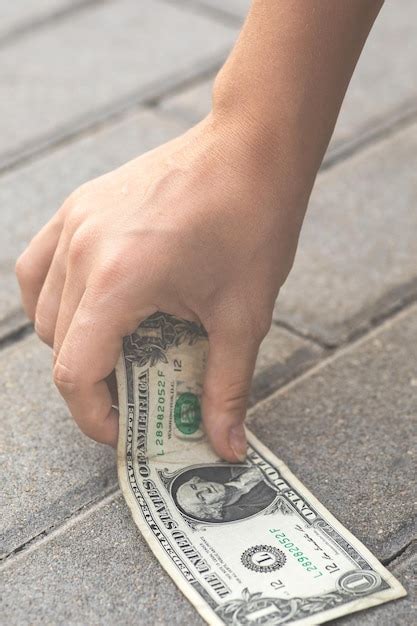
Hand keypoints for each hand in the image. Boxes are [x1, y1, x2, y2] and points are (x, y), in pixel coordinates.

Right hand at [16, 113, 307, 461]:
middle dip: (93, 382)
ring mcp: (74, 221)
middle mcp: (82, 249)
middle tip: (135, 392)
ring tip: (118, 350)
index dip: (94, 415)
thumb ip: (226, 387)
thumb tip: (227, 446)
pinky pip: (40, 267)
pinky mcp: (79, 205)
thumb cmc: (253, 223)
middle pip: (58, 344)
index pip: (75, 372)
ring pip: (43, 308)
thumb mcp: (243, 316)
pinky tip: (89, 307)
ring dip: (73, 341)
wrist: (251, 147)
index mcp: (119, 280)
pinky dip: (55, 299)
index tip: (124, 429)